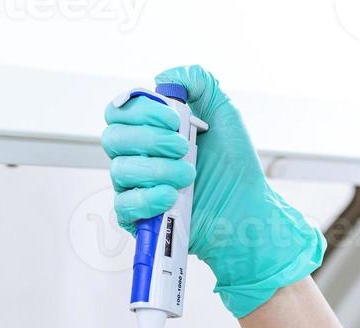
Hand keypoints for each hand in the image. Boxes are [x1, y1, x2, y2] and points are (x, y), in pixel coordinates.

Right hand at [102, 65, 327, 317]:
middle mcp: (136, 157)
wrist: (246, 207)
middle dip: (148, 139)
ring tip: (189, 175)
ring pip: (119, 171)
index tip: (173, 118)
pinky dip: (147, 198)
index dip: (141, 110)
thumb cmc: (234, 164)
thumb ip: (198, 82)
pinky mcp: (138, 218)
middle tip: (183, 147)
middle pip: (112, 138)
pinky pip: (123, 205)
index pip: (119, 112)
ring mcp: (135, 188)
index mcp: (148, 130)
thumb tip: (164, 76)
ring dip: (157, 169)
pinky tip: (171, 196)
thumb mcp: (223, 112)